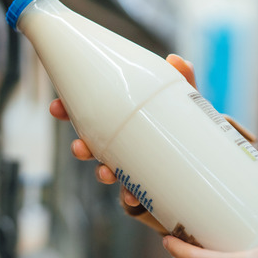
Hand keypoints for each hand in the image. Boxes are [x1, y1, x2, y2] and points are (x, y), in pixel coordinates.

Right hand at [49, 53, 196, 206]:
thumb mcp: (184, 102)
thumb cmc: (185, 127)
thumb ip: (182, 80)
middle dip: (81, 148)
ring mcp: (130, 169)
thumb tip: (177, 60)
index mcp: (121, 121)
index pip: (88, 114)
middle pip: (92, 146)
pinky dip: (131, 198)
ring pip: (108, 172)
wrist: (201, 165)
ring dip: (102, 173)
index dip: (68, 111)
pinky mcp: (145, 189)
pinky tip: (133, 197)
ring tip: (105, 173)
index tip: (55, 108)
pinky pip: (133, 196)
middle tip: (79, 147)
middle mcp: (121, 145)